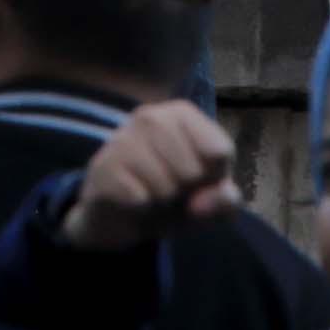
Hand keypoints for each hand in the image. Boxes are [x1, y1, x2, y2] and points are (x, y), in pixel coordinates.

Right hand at [63, 101, 242, 251]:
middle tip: (170, 188)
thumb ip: (225, 200)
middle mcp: (151, 116)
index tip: (197, 177)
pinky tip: (133, 200)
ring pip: (165, 185)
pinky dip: (142, 208)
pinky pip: (139, 197)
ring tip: (151, 193)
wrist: (120, 216)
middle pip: (193, 171)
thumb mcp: (209, 202)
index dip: (214, 178)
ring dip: (163, 201)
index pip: (220, 151)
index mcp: (182, 113)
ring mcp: (122, 138)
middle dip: (186, 191)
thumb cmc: (172, 198)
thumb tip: (202, 203)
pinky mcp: (103, 166)